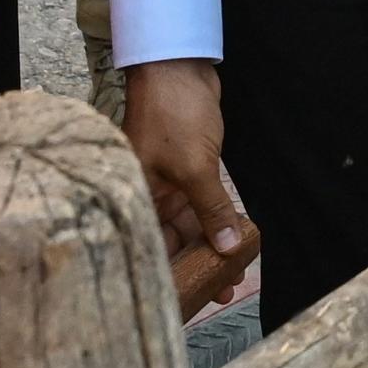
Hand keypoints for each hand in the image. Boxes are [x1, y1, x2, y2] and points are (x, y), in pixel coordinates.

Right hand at [117, 56, 260, 318]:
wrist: (180, 67)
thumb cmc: (174, 113)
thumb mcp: (194, 167)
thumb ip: (211, 209)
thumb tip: (227, 248)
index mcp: (135, 195)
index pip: (148, 244)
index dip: (169, 272)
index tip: (189, 300)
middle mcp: (148, 192)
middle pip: (170, 238)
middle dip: (196, 264)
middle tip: (220, 291)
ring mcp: (168, 181)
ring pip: (189, 223)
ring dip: (211, 244)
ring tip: (232, 275)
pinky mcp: (188, 170)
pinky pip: (201, 204)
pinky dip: (216, 220)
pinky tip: (231, 239)